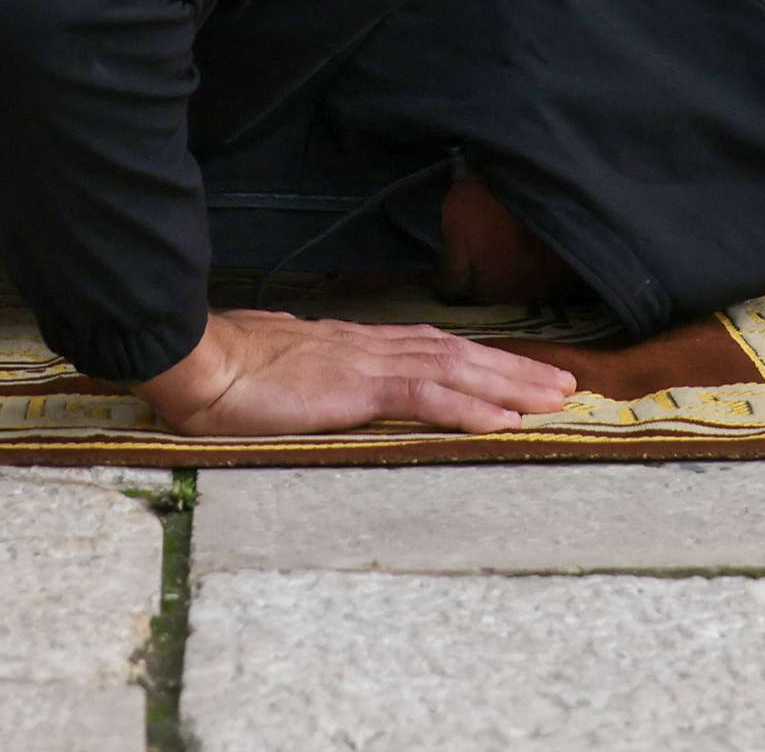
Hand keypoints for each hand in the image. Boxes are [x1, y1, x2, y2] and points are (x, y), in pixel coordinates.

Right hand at [131, 308, 578, 436]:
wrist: (200, 360)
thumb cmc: (230, 371)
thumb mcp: (285, 375)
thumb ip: (317, 381)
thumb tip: (328, 390)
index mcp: (356, 345)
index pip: (433, 348)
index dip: (480, 359)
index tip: (518, 370)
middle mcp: (372, 346)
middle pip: (459, 352)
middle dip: (515, 367)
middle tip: (564, 382)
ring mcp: (368, 362)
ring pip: (457, 368)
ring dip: (510, 383)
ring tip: (554, 397)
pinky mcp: (359, 386)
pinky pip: (427, 395)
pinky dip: (470, 406)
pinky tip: (503, 418)